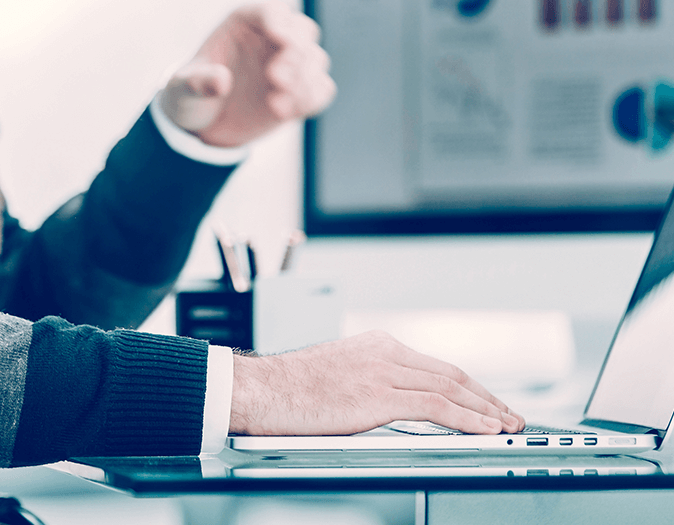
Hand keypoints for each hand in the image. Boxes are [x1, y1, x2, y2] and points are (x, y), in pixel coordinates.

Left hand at [159, 1, 335, 146]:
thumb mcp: (183, 88)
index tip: (280, 40)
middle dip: (297, 53)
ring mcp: (290, 64)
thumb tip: (221, 82)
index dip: (279, 22)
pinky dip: (310, 100)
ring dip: (304, 81)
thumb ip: (198, 82)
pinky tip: (284, 113)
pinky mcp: (301, 91)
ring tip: (276, 104)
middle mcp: (273, 38)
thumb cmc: (191, 94)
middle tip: (276, 78)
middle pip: (304, 30)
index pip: (273, 10)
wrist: (205, 124)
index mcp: (245, 22)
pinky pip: (322, 89)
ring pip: (317, 59)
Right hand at [230, 330, 524, 435]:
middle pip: (451, 373)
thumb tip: (392, 406)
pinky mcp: (377, 395)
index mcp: (378, 345)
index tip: (489, 401)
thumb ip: (370, 382)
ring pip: (450, 388)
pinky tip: (485, 428)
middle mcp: (385, 352)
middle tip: (510, 414)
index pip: (436, 366)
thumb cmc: (292, 387)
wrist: (263, 387)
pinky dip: (466, 417)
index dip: (469, 386)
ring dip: (485, 408)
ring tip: (509, 424)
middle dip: (486, 396)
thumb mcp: (339, 373)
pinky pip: (435, 406)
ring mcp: (382, 371)